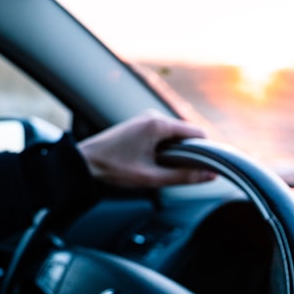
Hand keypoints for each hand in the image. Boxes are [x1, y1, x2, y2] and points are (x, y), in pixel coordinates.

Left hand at [76, 110, 216, 187]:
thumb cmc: (113, 168)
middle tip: (179, 173)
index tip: (206, 168)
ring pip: (175, 135)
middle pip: (187, 134)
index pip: (197, 133)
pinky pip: (163, 135)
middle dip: (189, 153)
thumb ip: (184, 176)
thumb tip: (210, 176)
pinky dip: (165, 148)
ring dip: (176, 151)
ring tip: (162, 168)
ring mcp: (145, 119)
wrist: (84, 162)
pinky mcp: (139, 125)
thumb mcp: (151, 178)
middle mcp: (153, 116)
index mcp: (158, 124)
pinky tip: (154, 162)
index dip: (206, 151)